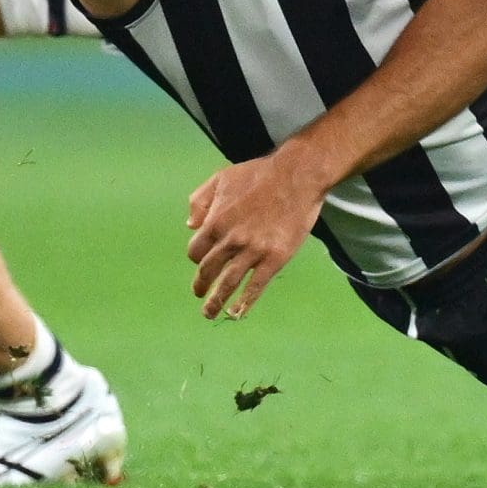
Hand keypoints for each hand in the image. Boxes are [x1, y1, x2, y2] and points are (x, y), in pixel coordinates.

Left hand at [185, 149, 327, 319]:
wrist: (296, 176)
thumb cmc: (258, 174)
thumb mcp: (221, 178)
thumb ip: (200, 200)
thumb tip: (190, 226)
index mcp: (215, 221)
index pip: (196, 251)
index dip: (197, 258)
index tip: (202, 261)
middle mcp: (231, 240)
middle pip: (208, 270)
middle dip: (201, 285)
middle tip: (199, 294)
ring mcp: (253, 251)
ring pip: (228, 283)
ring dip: (216, 301)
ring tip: (209, 313)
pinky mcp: (274, 259)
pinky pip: (255, 286)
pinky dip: (244, 303)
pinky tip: (236, 313)